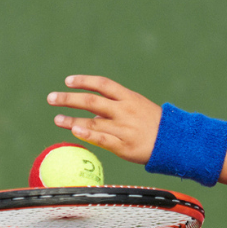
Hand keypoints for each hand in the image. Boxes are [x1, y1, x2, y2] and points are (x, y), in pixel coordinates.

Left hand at [47, 75, 161, 164]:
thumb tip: (93, 113)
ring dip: (72, 120)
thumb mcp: (138, 107)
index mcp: (129, 98)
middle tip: (52, 98)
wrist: (175, 142)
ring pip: (93, 122)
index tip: (68, 81)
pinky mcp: (124, 146)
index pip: (103, 84)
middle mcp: (125, 111)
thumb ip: (116, 107)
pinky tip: (74, 132)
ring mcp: (124, 129)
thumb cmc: (154, 124)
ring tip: (57, 119)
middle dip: (69, 99)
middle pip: (92, 101)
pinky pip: (102, 139)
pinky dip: (88, 135)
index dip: (84, 81)